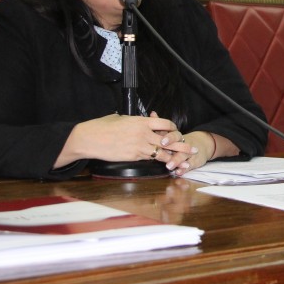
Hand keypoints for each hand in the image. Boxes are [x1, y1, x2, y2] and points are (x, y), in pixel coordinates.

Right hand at [56, 113, 196, 168]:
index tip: (177, 132)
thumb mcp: (121, 118)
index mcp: (141, 121)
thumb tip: (139, 121)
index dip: (173, 128)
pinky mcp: (133, 156)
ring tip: (185, 161)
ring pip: (162, 152)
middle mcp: (143, 133)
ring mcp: (139, 146)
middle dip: (182, 145)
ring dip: (174, 156)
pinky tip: (167, 165)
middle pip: (168, 139)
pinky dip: (159, 162)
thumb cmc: (102, 126)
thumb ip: (134, 121)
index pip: (165, 123)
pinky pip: (150, 159)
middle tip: (193, 149)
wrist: (90, 138)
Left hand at [167, 129, 238, 176]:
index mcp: (180, 137)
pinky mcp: (195, 162)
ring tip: (171, 168)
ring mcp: (191, 154)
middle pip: (180, 149)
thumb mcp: (174, 133)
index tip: (163, 142)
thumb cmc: (184, 139)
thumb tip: (152, 113)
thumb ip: (163, 127)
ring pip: (184, 158)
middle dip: (174, 156)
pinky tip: (179, 173)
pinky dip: (183, 169)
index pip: (175, 135)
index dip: (169, 138)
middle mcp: (186, 145)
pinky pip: (189, 166)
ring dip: (178, 163)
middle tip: (167, 163)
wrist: (205, 143)